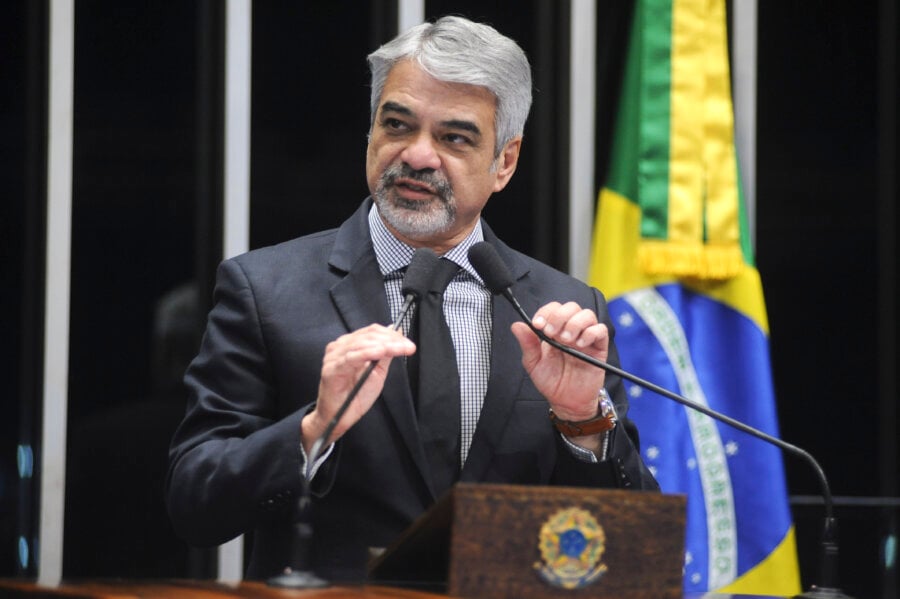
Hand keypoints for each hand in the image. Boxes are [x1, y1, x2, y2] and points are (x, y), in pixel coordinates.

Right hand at [301, 324, 414, 454]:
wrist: (339, 417)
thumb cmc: (355, 395)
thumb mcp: (377, 372)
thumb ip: (385, 353)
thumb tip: (396, 333)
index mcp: (350, 345)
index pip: (372, 332)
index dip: (392, 334)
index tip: (408, 342)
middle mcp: (340, 347)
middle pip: (368, 335)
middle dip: (391, 340)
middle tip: (408, 346)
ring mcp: (334, 356)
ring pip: (362, 343)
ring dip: (385, 345)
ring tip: (400, 348)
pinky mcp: (331, 369)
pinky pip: (351, 357)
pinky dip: (367, 353)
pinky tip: (381, 352)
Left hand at [510, 301, 608, 421]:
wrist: (566, 402)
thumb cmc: (551, 381)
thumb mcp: (534, 363)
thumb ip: (527, 344)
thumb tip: (517, 325)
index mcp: (554, 330)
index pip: (553, 309)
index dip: (546, 312)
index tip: (538, 325)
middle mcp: (571, 330)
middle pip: (571, 307)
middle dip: (559, 316)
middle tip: (552, 333)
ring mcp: (586, 338)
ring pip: (587, 315)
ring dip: (574, 323)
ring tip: (566, 340)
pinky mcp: (599, 348)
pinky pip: (601, 330)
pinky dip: (590, 333)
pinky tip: (580, 344)